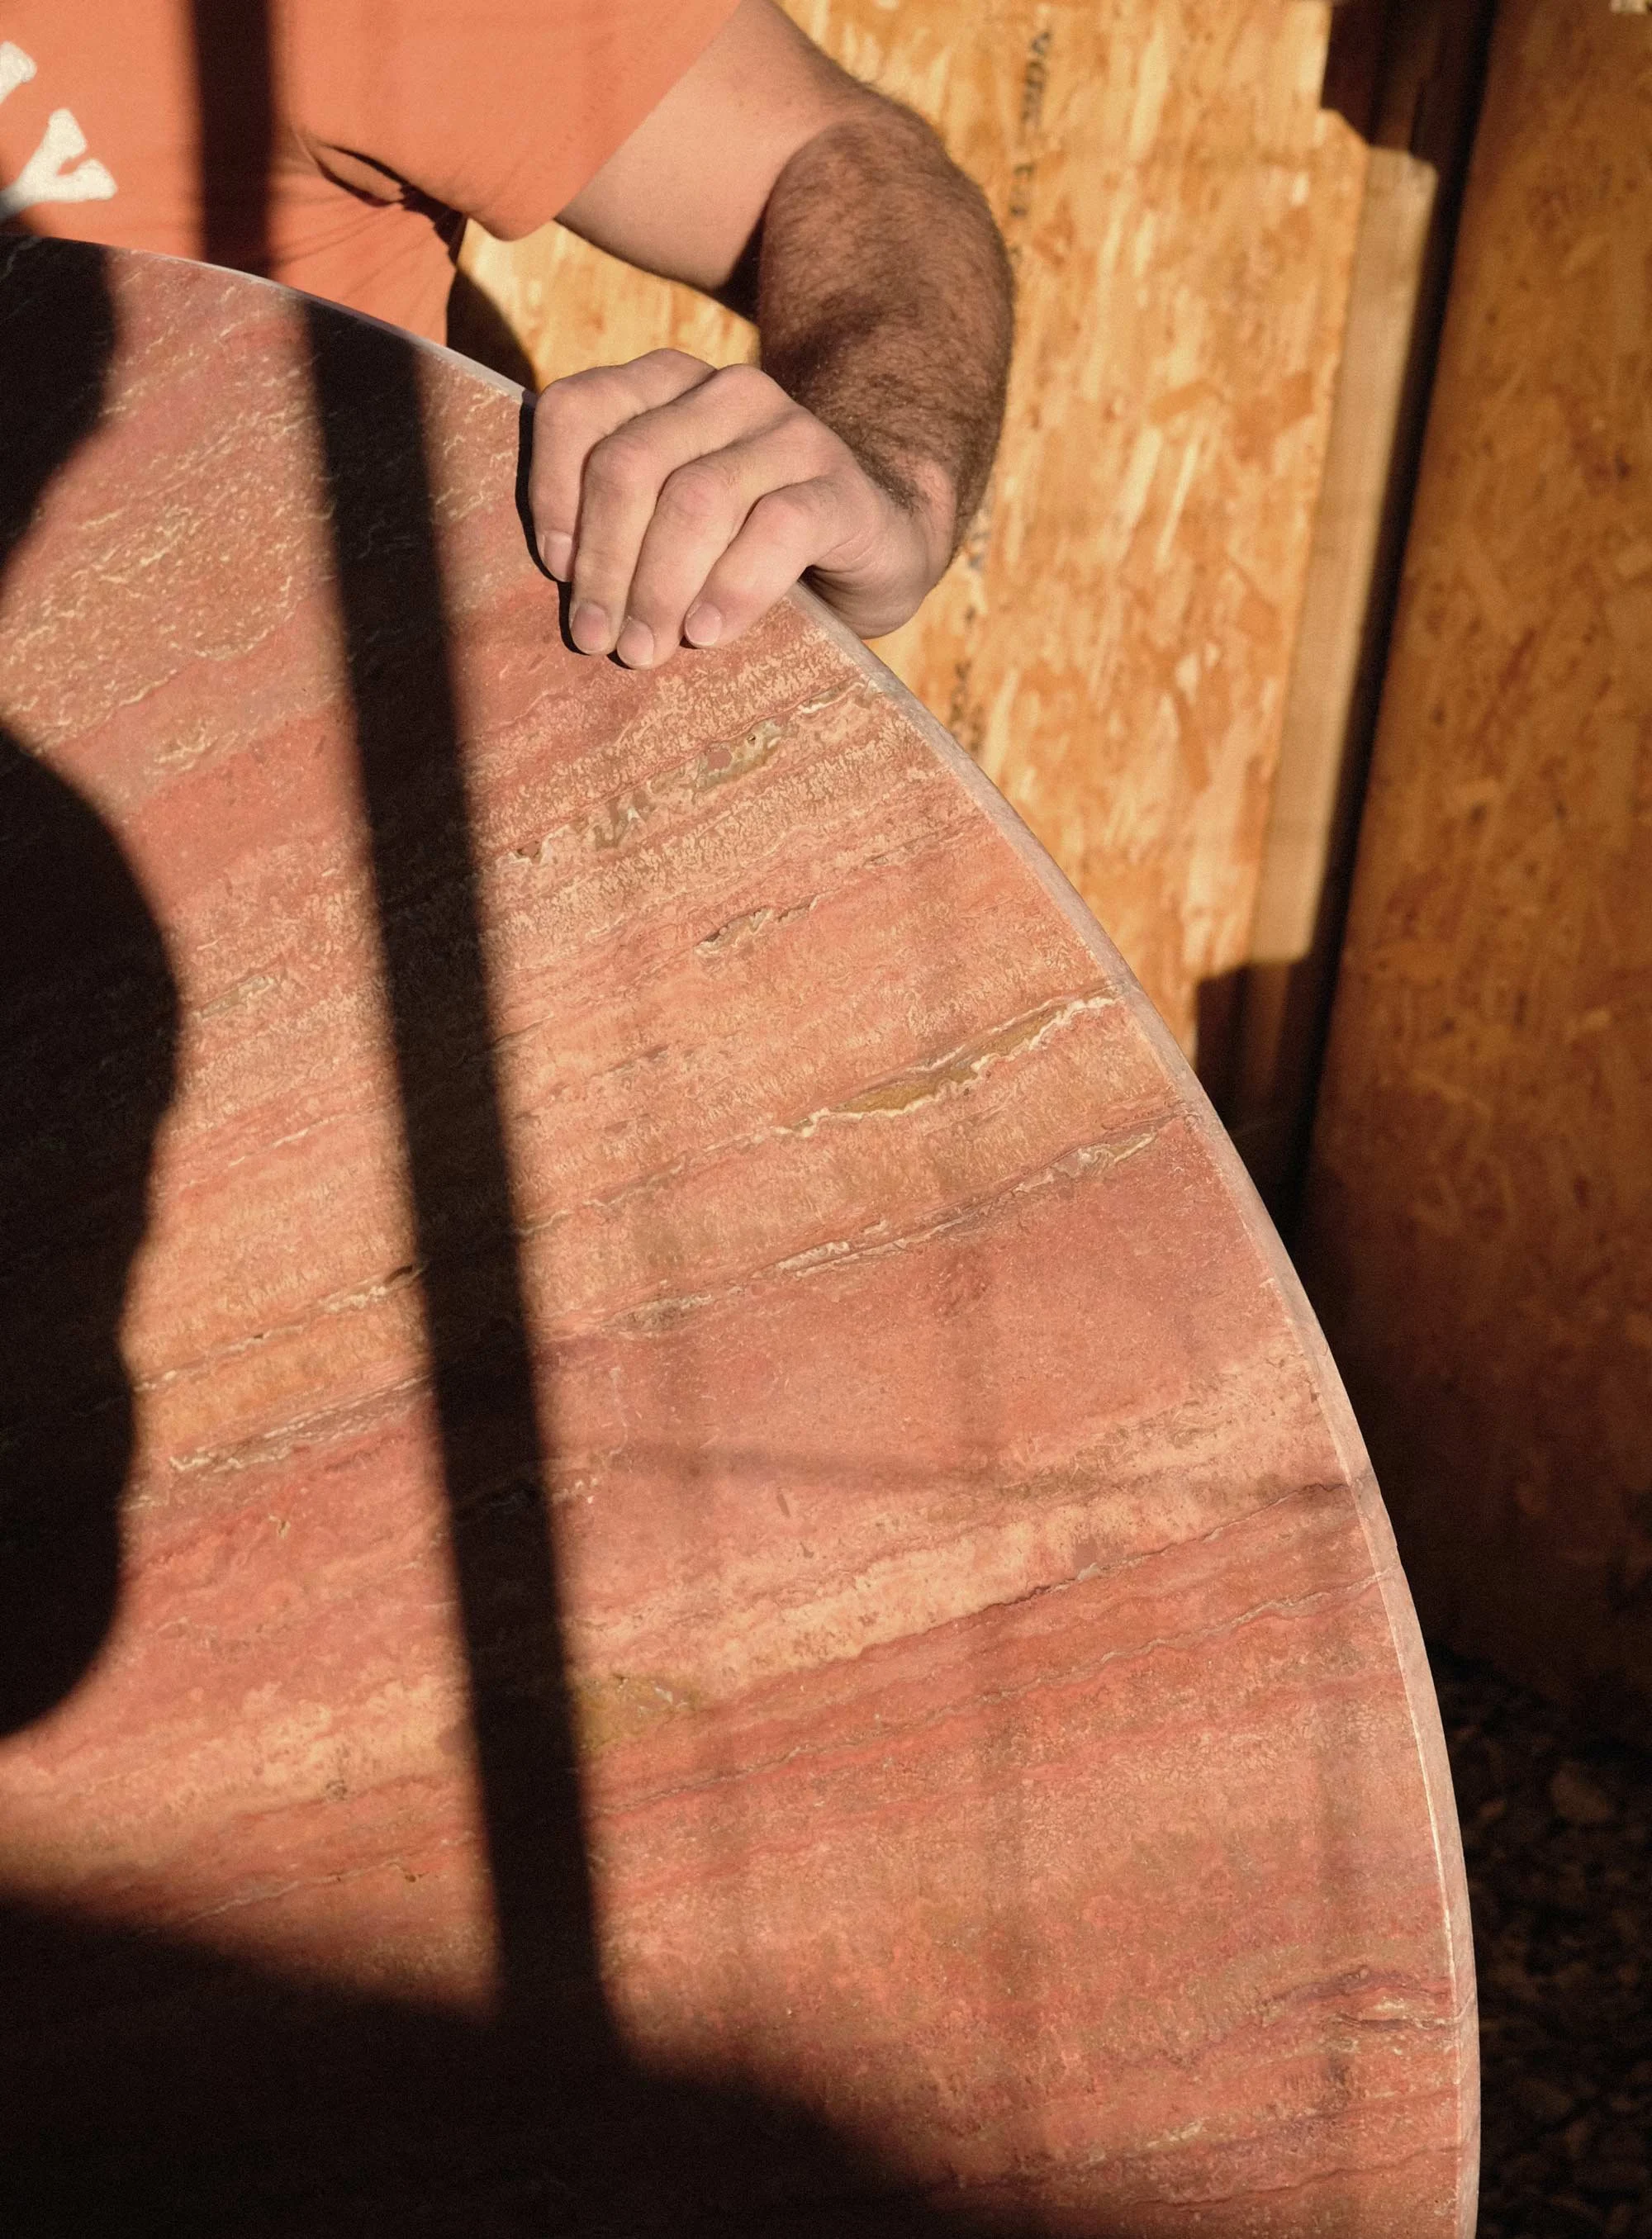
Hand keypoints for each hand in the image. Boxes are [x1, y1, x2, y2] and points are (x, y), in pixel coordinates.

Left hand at [528, 349, 951, 667]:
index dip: (552, 491)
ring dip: (660, 585)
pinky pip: (778, 527)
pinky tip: (709, 632)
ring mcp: (791, 432)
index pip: (579, 410)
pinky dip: (734, 586)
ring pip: (697, 497)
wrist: (878, 544)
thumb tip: (559, 592)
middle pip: (631, 464)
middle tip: (597, 639)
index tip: (556, 570)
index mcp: (667, 387)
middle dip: (605, 562)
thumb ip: (620, 522)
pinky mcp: (841, 486)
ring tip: (648, 650)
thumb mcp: (674, 520)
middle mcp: (727, 393)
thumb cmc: (751, 545)